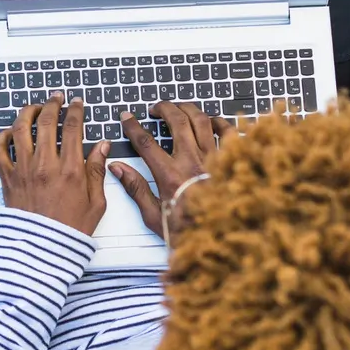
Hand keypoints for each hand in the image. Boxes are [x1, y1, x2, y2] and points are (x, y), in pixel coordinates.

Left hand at [0, 93, 109, 235]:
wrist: (43, 251)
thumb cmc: (70, 230)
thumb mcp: (95, 203)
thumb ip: (98, 171)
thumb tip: (103, 147)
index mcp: (69, 170)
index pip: (72, 129)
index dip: (75, 111)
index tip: (77, 103)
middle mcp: (44, 165)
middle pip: (45, 122)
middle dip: (51, 104)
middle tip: (56, 98)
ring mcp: (23, 170)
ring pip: (20, 130)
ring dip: (26, 113)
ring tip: (33, 108)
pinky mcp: (7, 179)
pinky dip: (1, 137)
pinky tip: (9, 132)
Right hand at [110, 102, 235, 238]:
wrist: (225, 241)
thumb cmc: (190, 232)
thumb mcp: (155, 217)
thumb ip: (136, 189)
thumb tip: (117, 168)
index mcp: (170, 175)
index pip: (146, 142)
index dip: (133, 126)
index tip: (127, 117)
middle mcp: (192, 162)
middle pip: (176, 121)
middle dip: (163, 108)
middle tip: (155, 108)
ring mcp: (215, 160)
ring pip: (201, 120)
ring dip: (187, 109)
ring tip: (179, 108)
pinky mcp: (232, 162)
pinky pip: (229, 132)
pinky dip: (220, 122)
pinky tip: (212, 120)